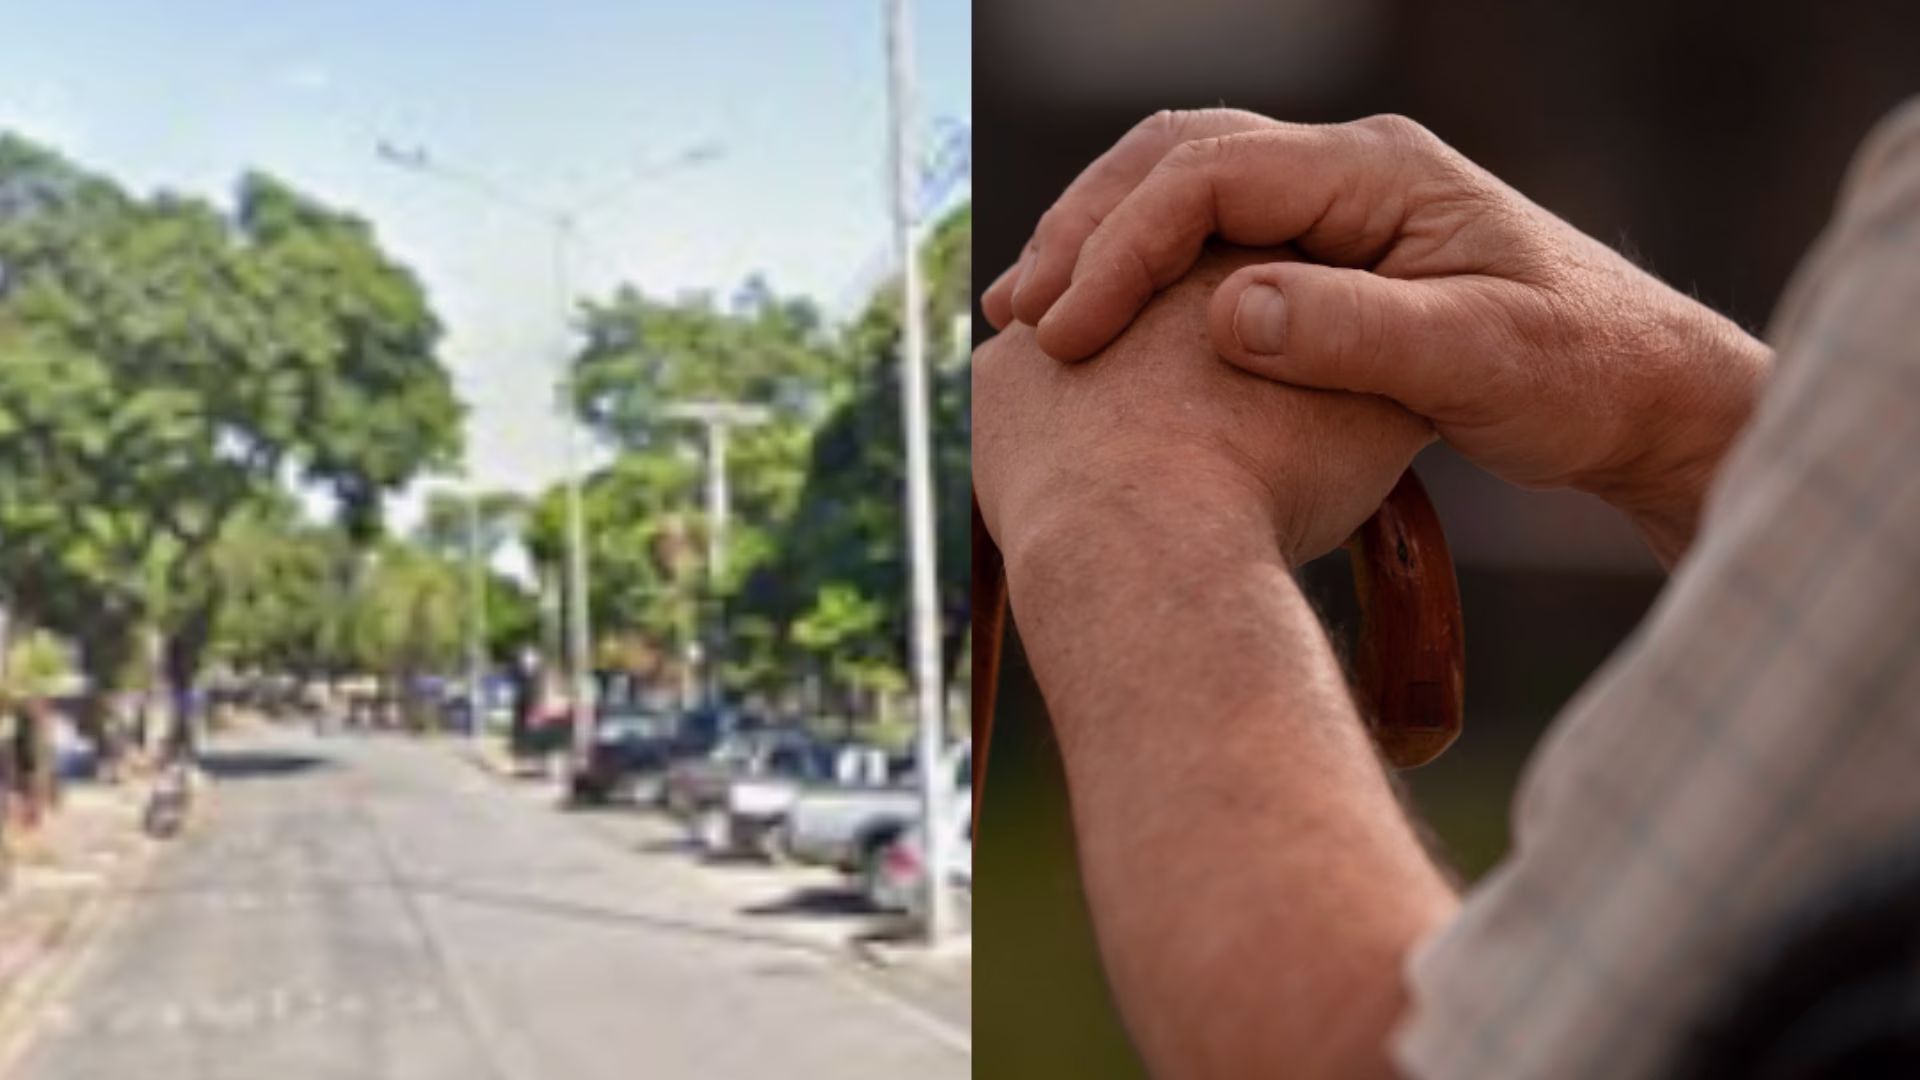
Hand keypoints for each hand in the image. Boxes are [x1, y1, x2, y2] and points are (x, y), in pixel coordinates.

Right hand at [982, 110, 1771, 563]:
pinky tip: (1105, 328)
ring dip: (1101, 246)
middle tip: (1019, 314)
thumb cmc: (1578, 374)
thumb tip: (1228, 312)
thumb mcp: (1478, 361)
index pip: (1209, 175)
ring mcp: (1336, 207)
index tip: (1067, 331)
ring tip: (1033, 316)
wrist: (1642, 393)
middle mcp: (1349, 170)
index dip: (1122, 246)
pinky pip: (1208, 238)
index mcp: (1379, 172)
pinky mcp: (1330, 254)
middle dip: (1086, 231)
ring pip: (1181, 191)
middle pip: (1176, 159)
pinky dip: (1141, 274)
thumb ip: (1356, 334)